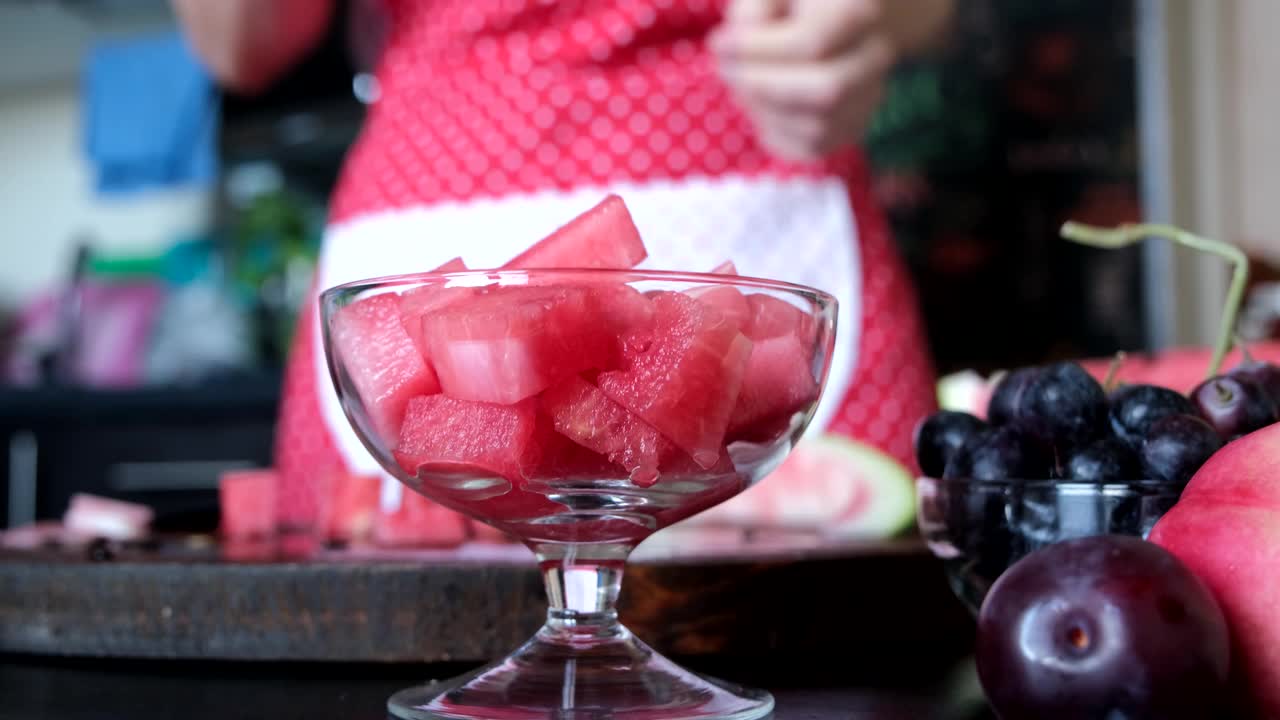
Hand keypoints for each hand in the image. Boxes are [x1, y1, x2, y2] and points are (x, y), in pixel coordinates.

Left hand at [710, 0, 897, 160]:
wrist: (831, 20)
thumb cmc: (789, 3)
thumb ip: (753, 13)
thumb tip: (736, 51)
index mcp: (858, 7)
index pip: (813, 40)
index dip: (758, 48)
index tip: (718, 42)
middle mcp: (875, 55)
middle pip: (830, 90)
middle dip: (764, 86)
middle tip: (726, 69)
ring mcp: (869, 96)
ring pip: (818, 126)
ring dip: (764, 111)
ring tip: (741, 84)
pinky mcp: (850, 127)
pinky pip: (810, 148)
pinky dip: (774, 133)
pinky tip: (760, 106)